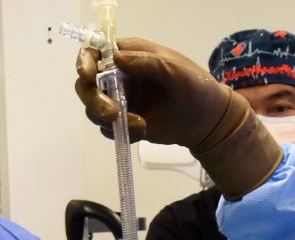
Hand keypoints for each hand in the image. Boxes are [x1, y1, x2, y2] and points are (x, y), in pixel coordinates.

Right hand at [75, 37, 281, 198]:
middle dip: (94, 99)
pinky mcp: (125, 121)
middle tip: (112, 113)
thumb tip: (115, 58)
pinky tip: (143, 131)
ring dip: (110, 120)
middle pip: (86, 85)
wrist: (209, 121)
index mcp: (130, 55)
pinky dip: (121, 132)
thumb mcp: (175, 70)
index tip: (88, 75)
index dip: (85, 61)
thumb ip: (147, 62)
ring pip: (94, 109)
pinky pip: (108, 128)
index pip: (95, 51)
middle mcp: (120, 76)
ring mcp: (120, 100)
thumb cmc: (196, 88)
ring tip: (141, 126)